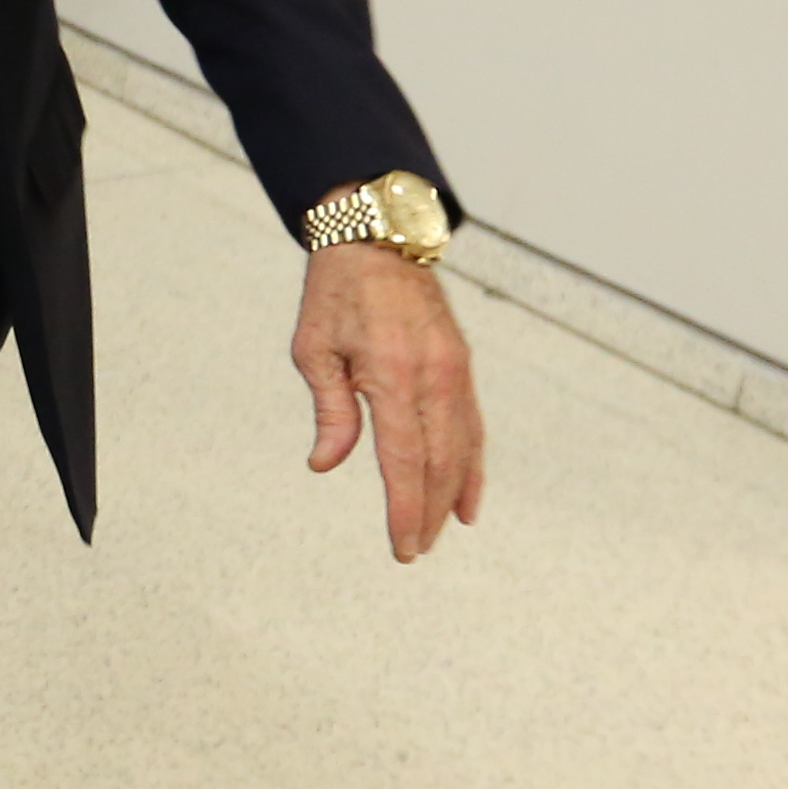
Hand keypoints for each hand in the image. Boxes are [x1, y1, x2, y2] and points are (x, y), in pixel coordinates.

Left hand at [294, 247, 483, 561]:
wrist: (377, 238)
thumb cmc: (336, 293)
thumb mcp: (314, 348)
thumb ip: (330, 411)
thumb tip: (326, 464)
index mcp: (393, 375)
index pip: (404, 460)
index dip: (405, 509)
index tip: (403, 546)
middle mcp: (434, 377)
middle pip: (440, 463)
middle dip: (429, 512)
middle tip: (415, 550)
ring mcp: (455, 372)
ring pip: (462, 449)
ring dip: (453, 496)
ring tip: (439, 533)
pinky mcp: (462, 367)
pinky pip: (473, 427)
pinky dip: (473, 465)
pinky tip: (469, 499)